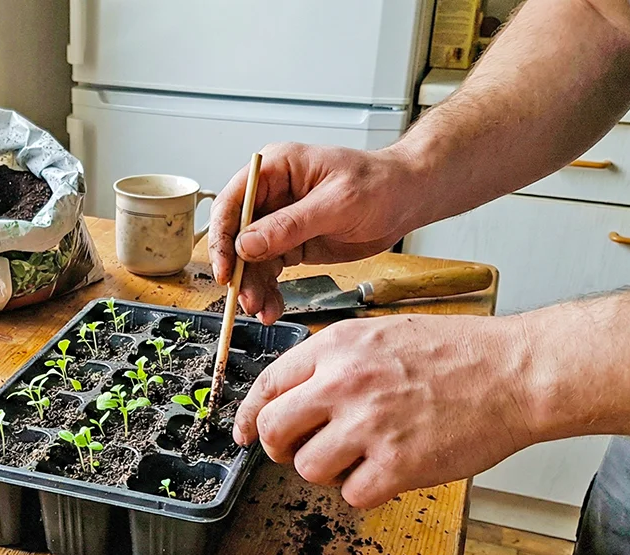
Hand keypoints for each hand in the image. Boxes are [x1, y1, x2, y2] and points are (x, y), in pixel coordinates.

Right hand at [208, 143, 428, 323]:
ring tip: (262, 310)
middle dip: (239, 270)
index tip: (225, 268)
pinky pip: (269, 270)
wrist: (406, 199)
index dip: (222, 236)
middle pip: (236, 235)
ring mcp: (279, 220)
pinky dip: (269, 291)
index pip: (233, 202)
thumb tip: (246, 244)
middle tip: (246, 299)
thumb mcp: (337, 203)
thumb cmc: (380, 184)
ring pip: (250, 259)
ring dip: (254, 287)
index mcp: (276, 169)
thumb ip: (290, 225)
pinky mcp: (290, 243)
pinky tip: (272, 307)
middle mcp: (271, 194)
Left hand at [233, 314, 540, 507]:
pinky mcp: (397, 464)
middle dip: (281, 448)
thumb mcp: (382, 333)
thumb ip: (335, 361)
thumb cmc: (457, 353)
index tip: (243, 434)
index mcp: (337, 346)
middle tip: (302, 450)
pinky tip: (388, 471)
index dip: (249, 416)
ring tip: (360, 456)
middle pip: (273, 431)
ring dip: (328, 470)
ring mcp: (369, 425)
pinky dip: (366, 491)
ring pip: (308, 468)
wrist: (516, 372)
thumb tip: (294, 395)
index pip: (268, 385)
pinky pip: (352, 494)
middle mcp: (344, 383)